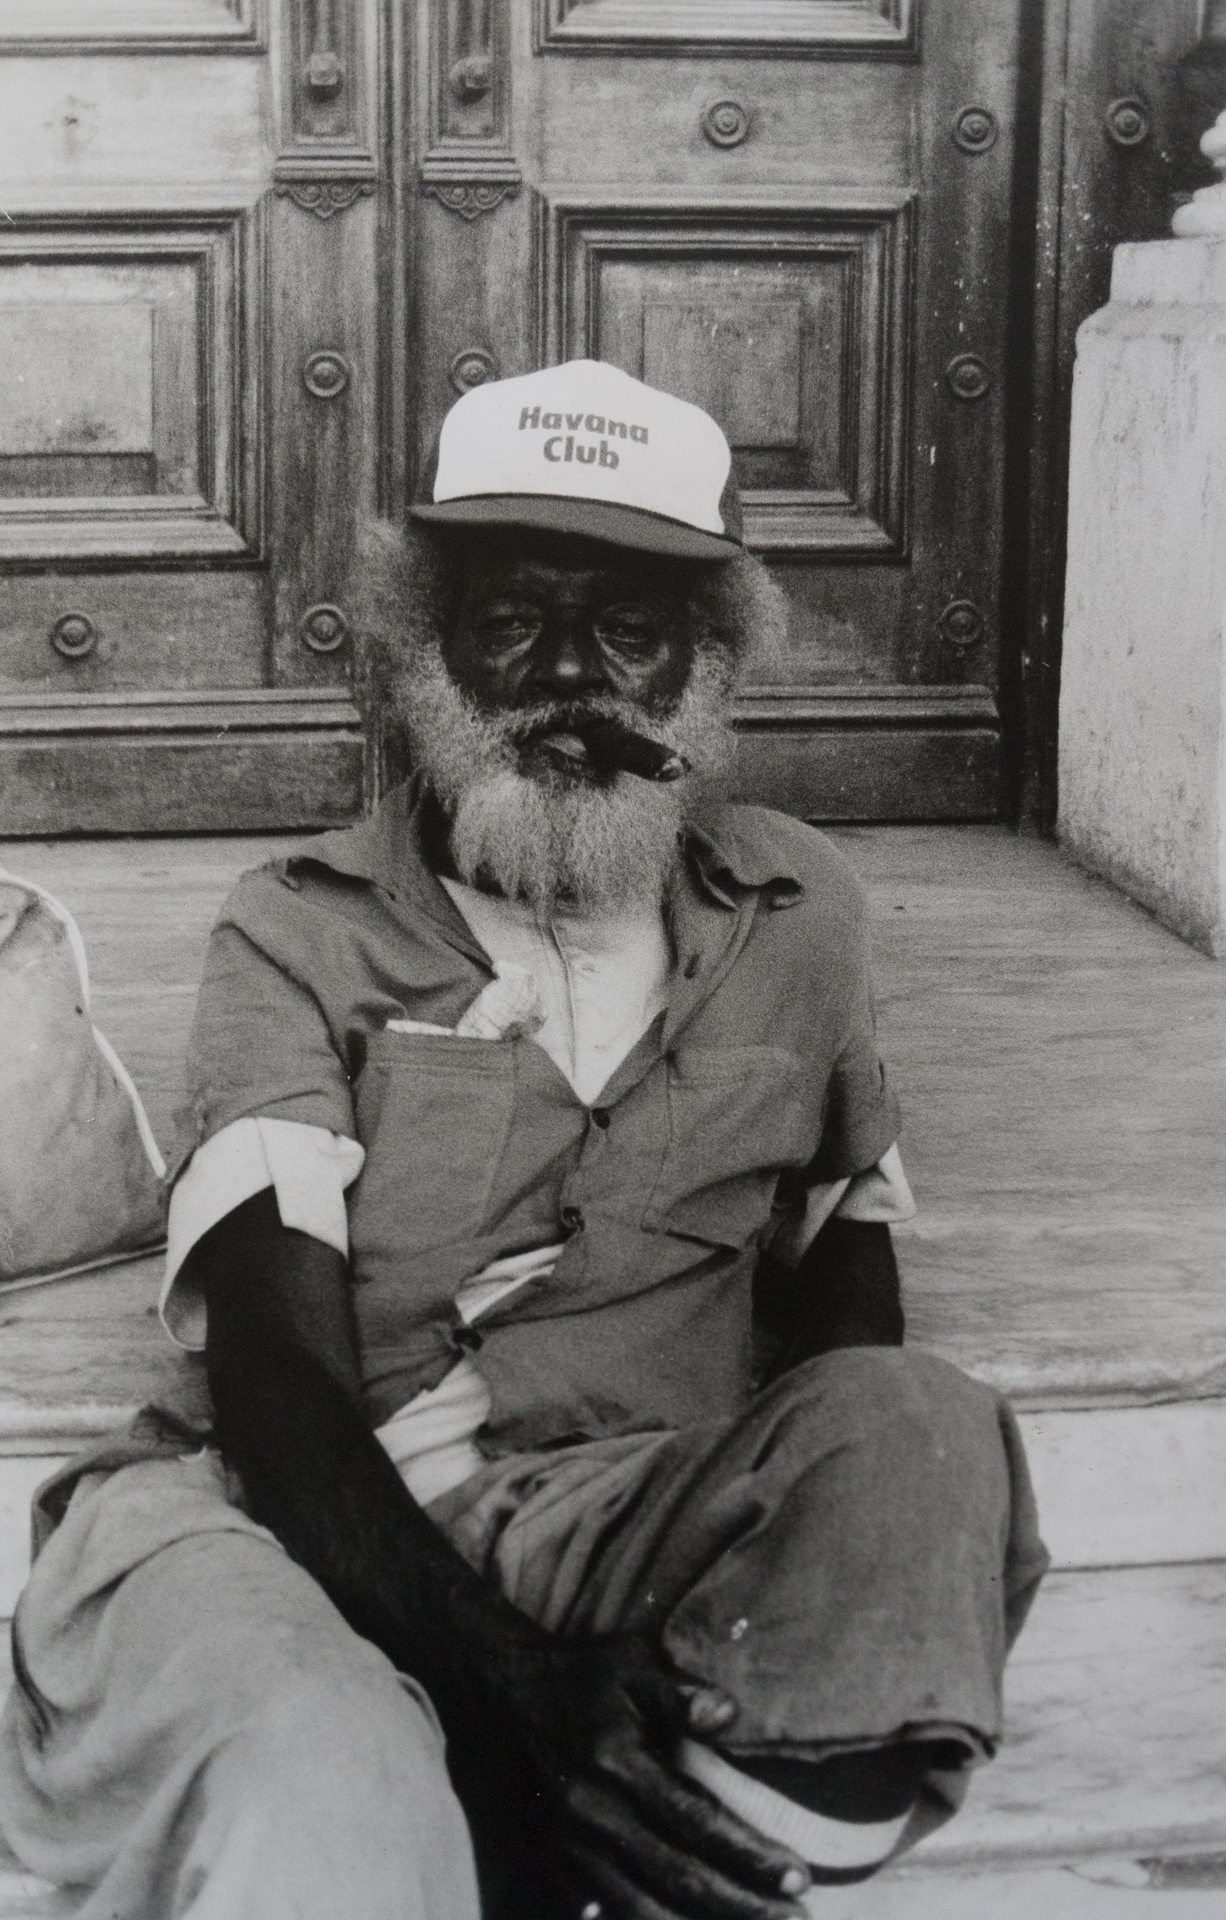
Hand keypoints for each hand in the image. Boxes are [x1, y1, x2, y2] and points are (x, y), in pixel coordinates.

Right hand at [488, 1633, 811, 1919]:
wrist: (503, 1697)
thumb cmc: (582, 1677)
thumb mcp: (629, 1664)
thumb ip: (679, 1691)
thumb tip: (729, 1714)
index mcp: (616, 1764)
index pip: (695, 1820)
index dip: (749, 1852)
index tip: (799, 1873)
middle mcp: (592, 1815)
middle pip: (679, 1877)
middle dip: (744, 1905)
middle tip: (799, 1918)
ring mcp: (571, 1850)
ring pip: (646, 1910)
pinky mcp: (558, 1868)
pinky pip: (612, 1915)